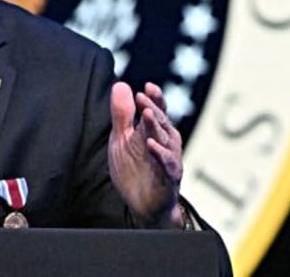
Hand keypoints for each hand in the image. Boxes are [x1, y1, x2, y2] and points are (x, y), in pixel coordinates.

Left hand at [108, 81, 183, 227]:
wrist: (142, 204)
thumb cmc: (134, 167)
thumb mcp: (122, 138)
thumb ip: (122, 114)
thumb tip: (121, 85)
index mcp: (152, 131)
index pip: (156, 110)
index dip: (154, 98)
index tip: (148, 86)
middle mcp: (164, 142)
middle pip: (161, 121)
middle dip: (153, 108)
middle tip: (143, 96)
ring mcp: (168, 159)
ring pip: (165, 139)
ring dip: (156, 127)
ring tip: (148, 114)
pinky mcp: (168, 177)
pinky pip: (166, 164)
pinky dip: (160, 154)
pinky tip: (150, 145)